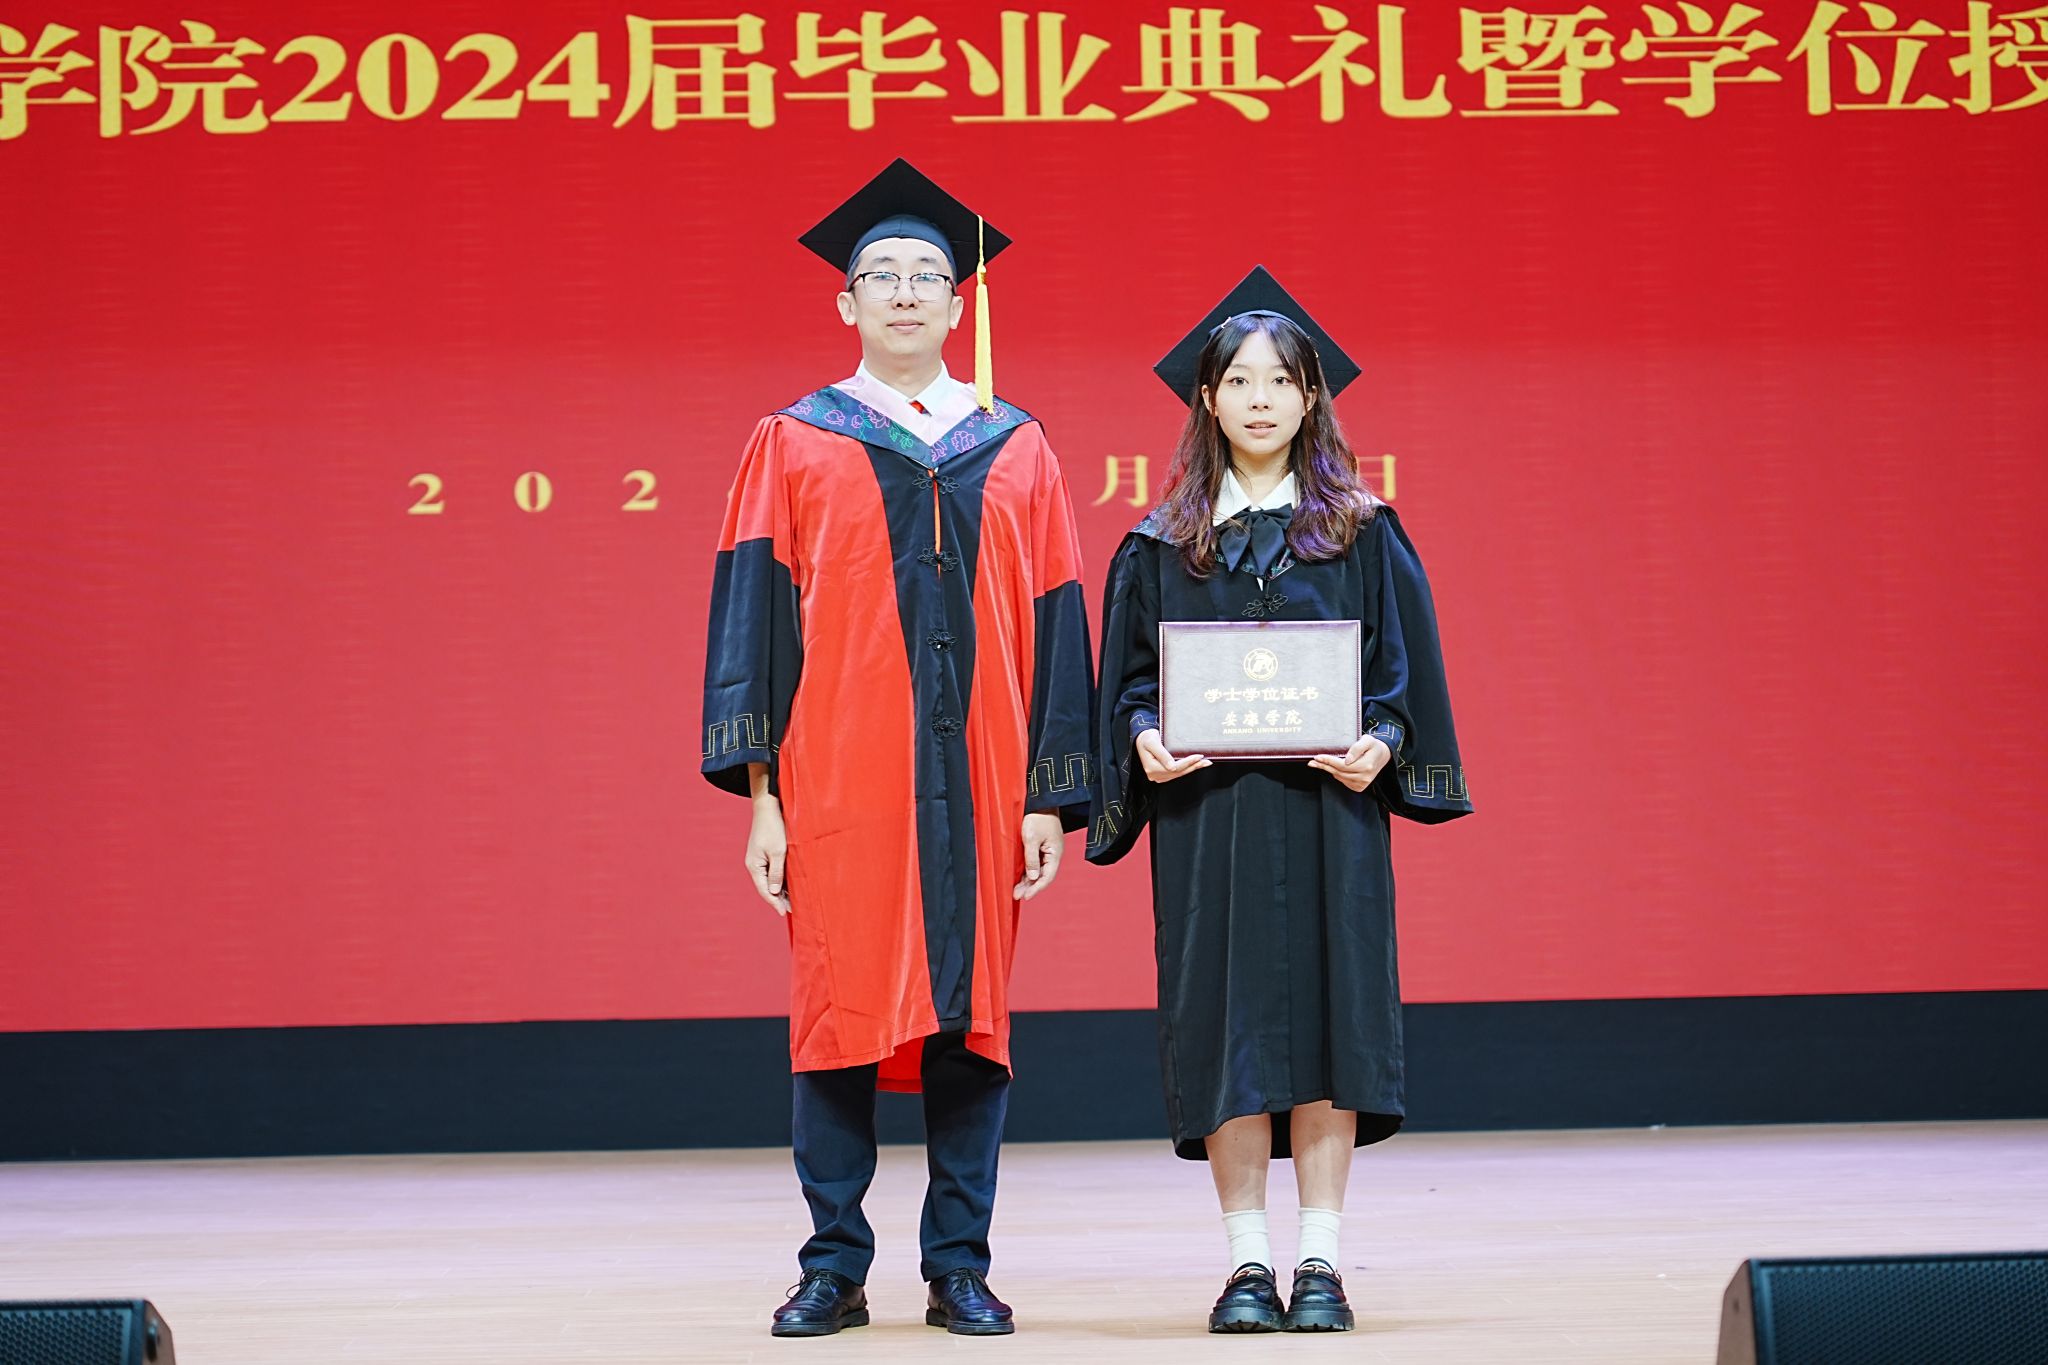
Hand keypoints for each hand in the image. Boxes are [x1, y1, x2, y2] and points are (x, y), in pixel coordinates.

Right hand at [745, 796, 790, 915]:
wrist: (768, 807)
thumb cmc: (774, 827)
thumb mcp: (778, 852)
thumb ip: (776, 873)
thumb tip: (774, 891)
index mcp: (754, 866)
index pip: (764, 890)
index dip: (774, 902)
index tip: (784, 913)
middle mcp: (754, 864)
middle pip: (766, 887)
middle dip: (778, 898)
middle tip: (791, 909)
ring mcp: (759, 859)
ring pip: (769, 879)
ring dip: (780, 889)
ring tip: (792, 900)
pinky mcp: (764, 853)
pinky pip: (772, 871)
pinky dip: (780, 879)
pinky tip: (789, 884)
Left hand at [1015, 812, 1064, 900]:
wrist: (1040, 801)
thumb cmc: (1037, 817)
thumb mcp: (1031, 838)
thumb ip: (1031, 859)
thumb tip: (1033, 877)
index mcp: (1055, 853)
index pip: (1047, 877)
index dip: (1036, 888)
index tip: (1026, 897)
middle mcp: (1053, 854)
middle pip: (1042, 875)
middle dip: (1030, 887)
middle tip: (1016, 896)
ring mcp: (1047, 851)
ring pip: (1038, 870)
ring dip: (1027, 880)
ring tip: (1016, 891)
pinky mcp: (1041, 847)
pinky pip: (1035, 863)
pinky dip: (1027, 871)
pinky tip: (1019, 878)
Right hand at [1135, 727, 1210, 782]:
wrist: (1142, 739)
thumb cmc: (1146, 738)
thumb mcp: (1152, 743)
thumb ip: (1162, 754)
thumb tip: (1172, 767)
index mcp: (1152, 768)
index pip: (1174, 768)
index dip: (1188, 762)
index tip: (1199, 756)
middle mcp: (1155, 775)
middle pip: (1178, 772)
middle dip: (1193, 766)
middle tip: (1206, 761)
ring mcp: (1158, 776)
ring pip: (1179, 774)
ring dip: (1192, 768)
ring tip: (1204, 763)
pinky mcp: (1162, 774)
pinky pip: (1177, 773)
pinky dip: (1187, 768)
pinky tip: (1195, 765)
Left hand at [1309, 734, 1392, 792]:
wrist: (1383, 755)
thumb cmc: (1374, 746)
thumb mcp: (1368, 740)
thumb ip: (1357, 748)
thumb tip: (1347, 759)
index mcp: (1367, 765)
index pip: (1343, 765)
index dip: (1329, 761)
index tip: (1318, 757)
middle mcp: (1365, 777)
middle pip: (1339, 772)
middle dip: (1324, 766)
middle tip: (1312, 762)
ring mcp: (1362, 784)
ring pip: (1340, 778)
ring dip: (1328, 770)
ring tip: (1318, 764)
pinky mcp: (1359, 787)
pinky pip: (1343, 781)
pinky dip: (1336, 775)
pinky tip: (1332, 768)